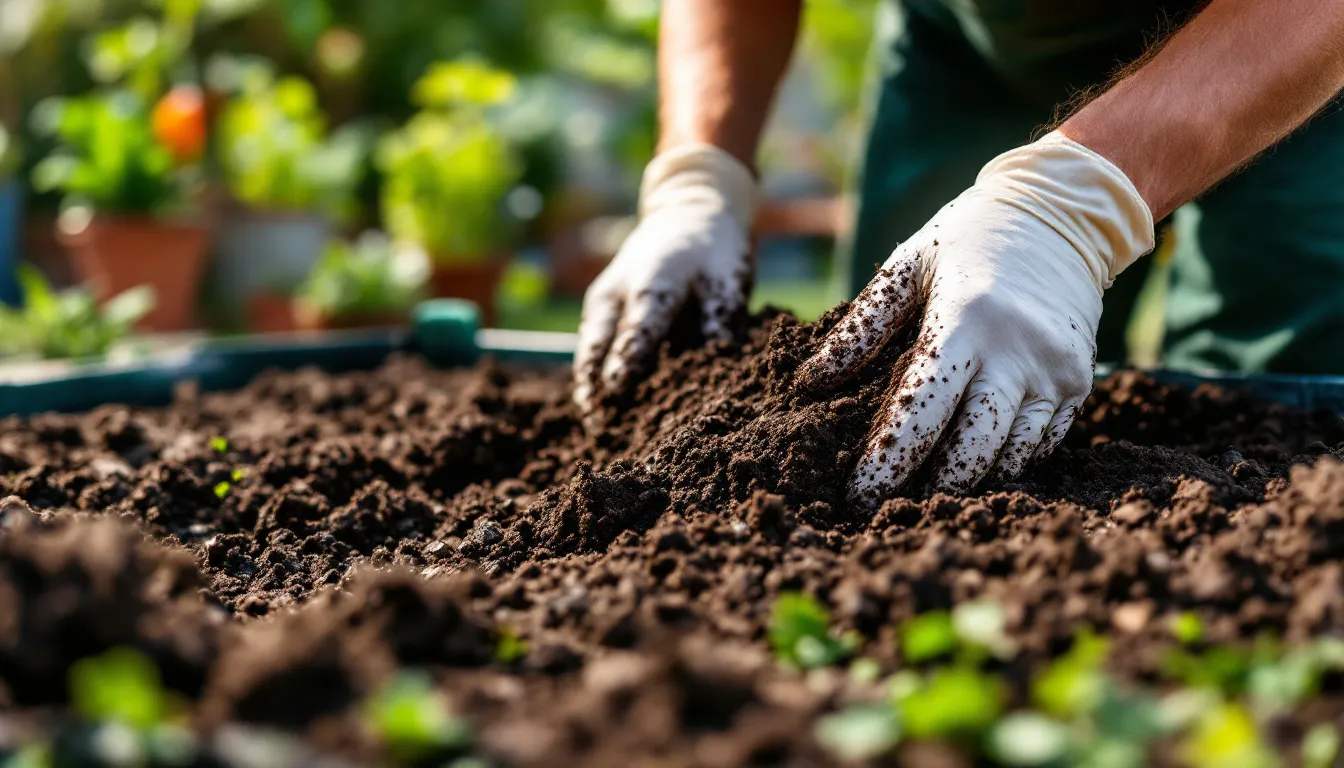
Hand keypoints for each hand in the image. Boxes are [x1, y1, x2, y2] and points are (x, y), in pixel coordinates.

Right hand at [573, 144, 757, 412]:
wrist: (686, 215)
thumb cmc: (713, 252)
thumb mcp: (727, 282)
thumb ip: (718, 325)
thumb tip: (715, 373)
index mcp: (653, 281)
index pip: (637, 330)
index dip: (628, 365)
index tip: (618, 396)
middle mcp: (616, 292)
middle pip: (597, 346)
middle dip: (598, 388)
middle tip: (601, 429)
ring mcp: (601, 301)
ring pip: (587, 351)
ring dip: (590, 389)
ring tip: (597, 430)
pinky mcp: (597, 311)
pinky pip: (591, 349)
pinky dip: (594, 379)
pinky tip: (600, 414)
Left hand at [799, 131, 1154, 507]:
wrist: (1063, 212)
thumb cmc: (969, 238)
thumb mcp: (907, 266)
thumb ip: (859, 328)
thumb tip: (808, 384)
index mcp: (966, 320)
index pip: (920, 411)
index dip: (886, 462)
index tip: (856, 495)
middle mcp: (1018, 352)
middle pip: (970, 450)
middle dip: (926, 491)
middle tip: (884, 511)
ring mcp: (1055, 371)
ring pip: (1009, 458)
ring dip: (965, 484)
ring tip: (922, 498)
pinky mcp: (1078, 384)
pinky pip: (1039, 446)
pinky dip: (1004, 463)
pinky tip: (970, 465)